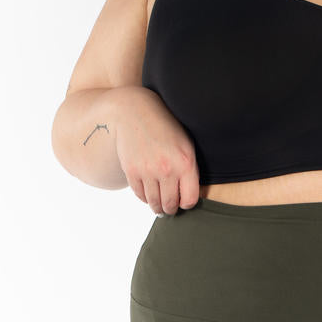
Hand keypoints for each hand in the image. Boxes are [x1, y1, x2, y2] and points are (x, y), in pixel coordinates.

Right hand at [114, 87, 200, 215]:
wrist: (136, 112)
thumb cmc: (166, 129)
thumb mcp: (186, 145)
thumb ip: (189, 170)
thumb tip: (186, 198)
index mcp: (185, 163)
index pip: (189, 200)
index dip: (187, 204)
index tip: (184, 201)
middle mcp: (167, 169)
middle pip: (170, 205)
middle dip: (171, 209)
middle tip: (170, 208)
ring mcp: (147, 171)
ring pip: (154, 203)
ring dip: (157, 207)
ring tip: (160, 205)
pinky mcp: (131, 171)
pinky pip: (140, 195)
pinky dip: (145, 197)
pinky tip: (148, 193)